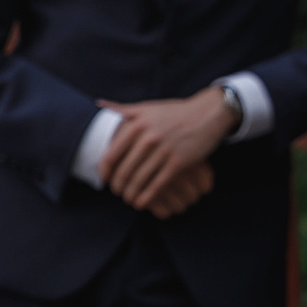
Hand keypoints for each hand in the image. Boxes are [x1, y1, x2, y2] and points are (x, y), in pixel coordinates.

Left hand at [98, 88, 235, 213]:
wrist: (208, 113)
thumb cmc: (175, 112)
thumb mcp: (148, 107)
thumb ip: (123, 109)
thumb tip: (99, 104)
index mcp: (136, 124)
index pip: (111, 155)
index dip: (105, 172)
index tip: (106, 179)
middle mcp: (147, 138)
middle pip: (124, 171)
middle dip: (118, 186)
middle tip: (118, 192)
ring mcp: (163, 150)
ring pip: (139, 180)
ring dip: (131, 194)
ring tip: (129, 199)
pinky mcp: (178, 162)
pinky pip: (157, 184)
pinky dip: (147, 197)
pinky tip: (142, 203)